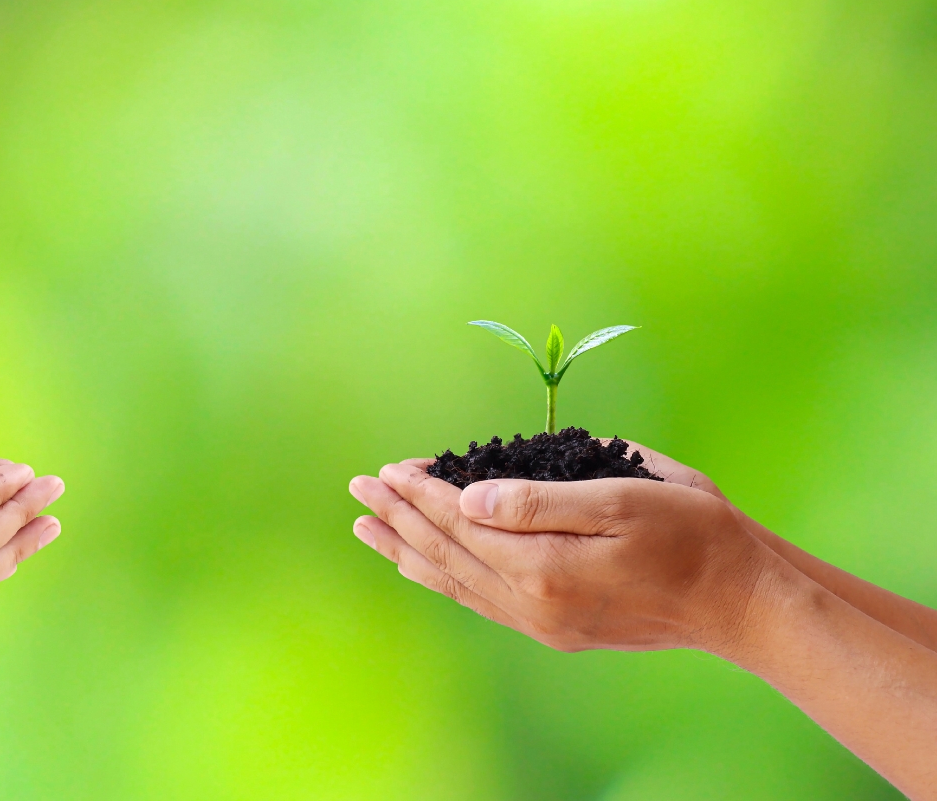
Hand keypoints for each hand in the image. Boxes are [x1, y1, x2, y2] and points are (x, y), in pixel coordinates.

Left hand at [349, 463, 772, 654]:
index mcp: (544, 566)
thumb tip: (470, 497)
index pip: (463, 522)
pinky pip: (478, 600)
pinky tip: (421, 566)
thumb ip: (538, 501)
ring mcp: (541, 621)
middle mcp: (532, 602)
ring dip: (408, 550)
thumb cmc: (691, 533)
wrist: (738, 599)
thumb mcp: (621, 497)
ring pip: (455, 581)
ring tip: (367, 528)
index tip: (391, 468)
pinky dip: (442, 578)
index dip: (424, 492)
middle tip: (359, 488)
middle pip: (448, 552)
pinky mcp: (553, 628)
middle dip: (400, 517)